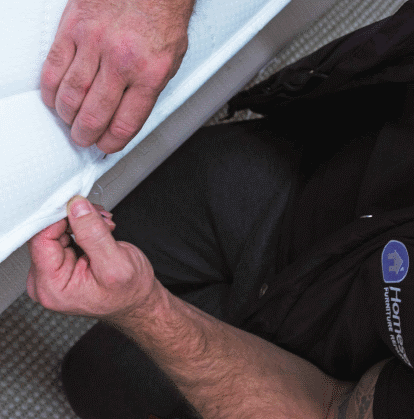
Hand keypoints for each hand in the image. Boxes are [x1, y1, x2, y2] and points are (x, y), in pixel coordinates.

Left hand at [27, 196, 157, 319]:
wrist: (137, 301)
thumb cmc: (129, 293)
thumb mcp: (116, 263)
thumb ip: (94, 234)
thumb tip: (76, 207)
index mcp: (52, 287)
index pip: (41, 239)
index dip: (61, 218)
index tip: (80, 206)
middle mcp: (45, 280)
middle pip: (47, 233)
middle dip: (76, 220)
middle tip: (102, 221)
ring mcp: (52, 272)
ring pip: (57, 230)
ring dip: (83, 222)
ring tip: (105, 228)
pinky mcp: (60, 263)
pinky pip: (64, 234)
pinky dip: (84, 227)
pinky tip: (100, 232)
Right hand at [41, 0, 193, 153]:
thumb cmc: (162, 19)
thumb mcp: (170, 62)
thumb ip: (148, 92)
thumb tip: (127, 118)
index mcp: (150, 74)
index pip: (124, 124)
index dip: (111, 143)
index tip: (106, 146)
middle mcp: (121, 62)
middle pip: (94, 115)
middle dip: (85, 135)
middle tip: (83, 138)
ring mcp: (95, 43)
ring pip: (71, 95)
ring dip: (67, 116)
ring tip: (71, 121)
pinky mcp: (74, 27)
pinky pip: (54, 67)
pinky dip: (51, 90)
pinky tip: (55, 98)